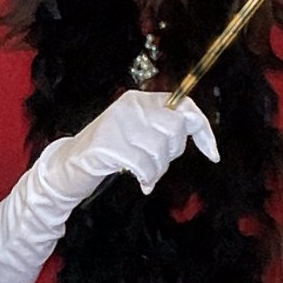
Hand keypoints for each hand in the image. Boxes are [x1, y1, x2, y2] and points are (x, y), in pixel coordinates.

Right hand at [47, 89, 218, 200]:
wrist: (70, 164)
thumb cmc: (109, 151)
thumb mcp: (136, 131)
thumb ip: (161, 126)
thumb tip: (195, 126)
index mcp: (139, 100)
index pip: (184, 106)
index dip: (203, 131)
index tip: (212, 153)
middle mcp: (131, 107)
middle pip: (176, 129)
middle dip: (173, 153)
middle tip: (157, 164)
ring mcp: (119, 125)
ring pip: (161, 150)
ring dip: (158, 170)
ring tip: (145, 174)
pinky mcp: (109, 146)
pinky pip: (145, 165)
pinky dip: (147, 179)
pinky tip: (142, 183)